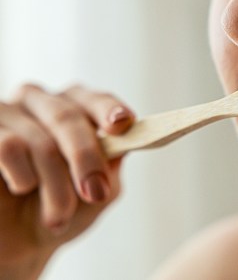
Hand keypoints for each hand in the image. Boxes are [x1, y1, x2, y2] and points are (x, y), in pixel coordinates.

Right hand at [0, 84, 134, 275]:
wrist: (17, 241)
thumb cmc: (60, 208)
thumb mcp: (97, 192)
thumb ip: (111, 165)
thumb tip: (122, 144)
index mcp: (74, 108)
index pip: (94, 99)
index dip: (108, 109)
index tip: (122, 124)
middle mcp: (39, 101)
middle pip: (67, 117)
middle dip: (86, 159)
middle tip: (95, 193)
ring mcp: (6, 113)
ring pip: (39, 141)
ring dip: (54, 186)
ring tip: (57, 217)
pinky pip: (8, 147)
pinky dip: (23, 177)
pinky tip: (23, 188)